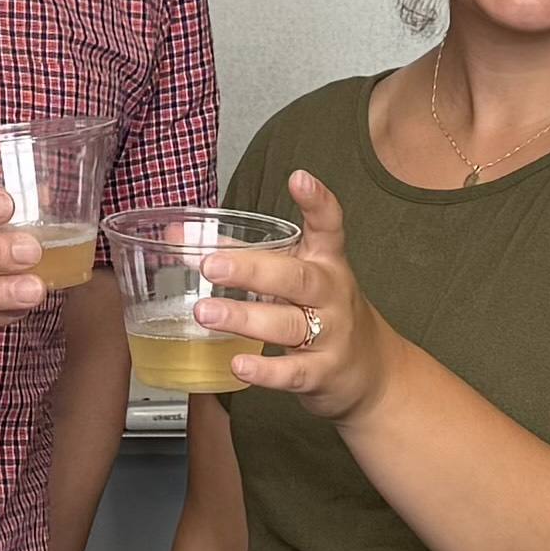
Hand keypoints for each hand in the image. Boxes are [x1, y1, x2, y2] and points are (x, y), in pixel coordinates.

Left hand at [196, 170, 394, 425]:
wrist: (370, 370)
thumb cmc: (321, 311)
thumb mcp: (292, 276)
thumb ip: (241, 256)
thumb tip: (179, 237)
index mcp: (326, 261)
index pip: (328, 226)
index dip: (316, 201)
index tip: (298, 178)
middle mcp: (331, 294)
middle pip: (295, 277)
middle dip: (252, 269)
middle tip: (212, 265)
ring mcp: (331, 334)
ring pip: (288, 322)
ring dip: (244, 317)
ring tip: (205, 312)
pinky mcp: (323, 372)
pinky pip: (293, 371)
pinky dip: (264, 370)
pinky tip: (237, 363)